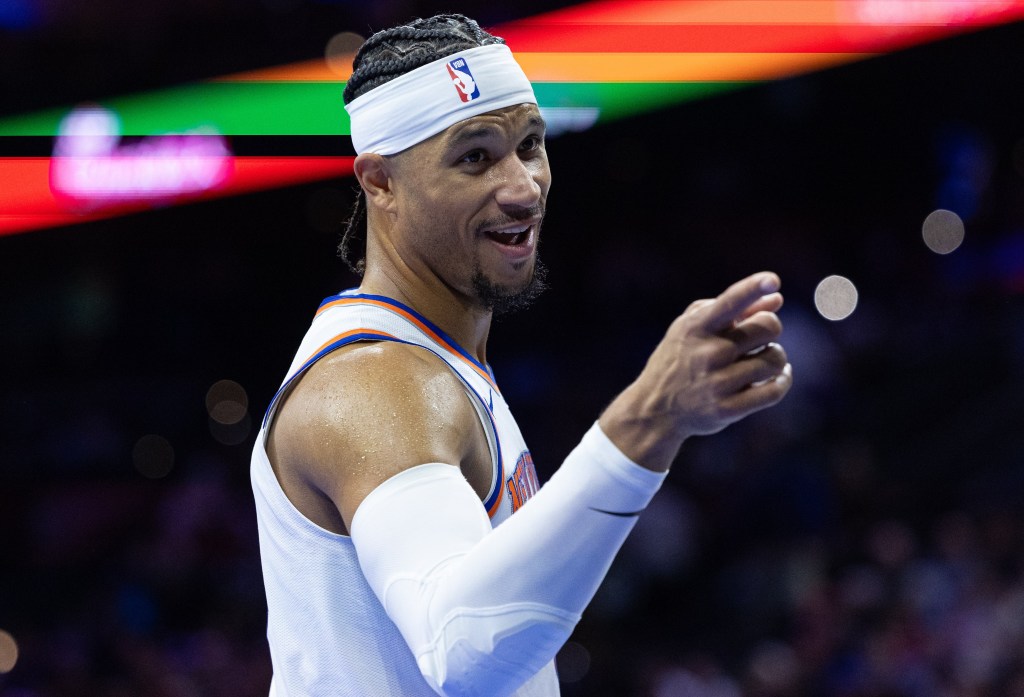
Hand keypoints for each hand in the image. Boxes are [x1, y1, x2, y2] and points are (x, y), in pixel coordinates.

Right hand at [599, 272, 791, 470]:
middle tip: (760, 336)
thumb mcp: (694, 327)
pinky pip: (774, 391)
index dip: (752, 288)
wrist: (655, 409)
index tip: (772, 280)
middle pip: (768, 327)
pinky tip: (778, 376)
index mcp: (696, 327)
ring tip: (763, 358)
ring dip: (776, 357)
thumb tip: (776, 298)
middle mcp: (707, 353)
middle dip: (770, 328)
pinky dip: (783, 381)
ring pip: (775, 360)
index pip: (729, 302)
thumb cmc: (681, 358)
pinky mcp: (727, 410)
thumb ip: (734, 309)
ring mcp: (717, 383)